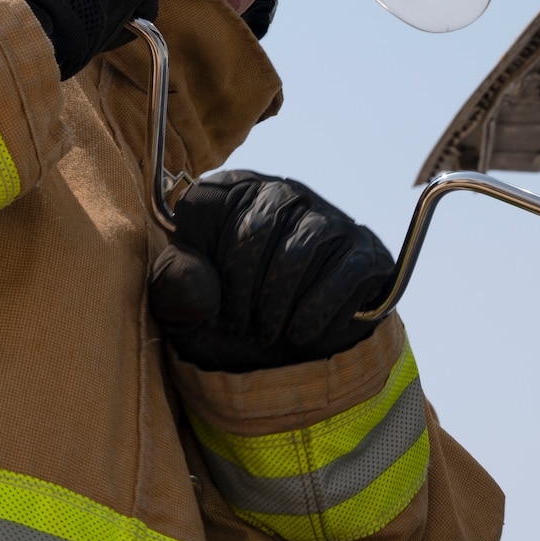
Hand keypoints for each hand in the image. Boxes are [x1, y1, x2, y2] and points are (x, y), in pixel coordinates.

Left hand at [150, 171, 392, 371]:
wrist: (288, 348)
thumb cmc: (229, 312)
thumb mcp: (186, 302)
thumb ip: (174, 282)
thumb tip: (201, 285)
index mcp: (232, 192)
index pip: (207, 201)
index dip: (204, 260)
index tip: (209, 303)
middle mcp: (284, 192)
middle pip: (258, 227)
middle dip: (243, 290)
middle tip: (240, 326)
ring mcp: (330, 217)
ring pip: (302, 250)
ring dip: (278, 304)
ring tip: (268, 333)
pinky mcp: (364, 249)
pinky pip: (344, 272)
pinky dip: (316, 312)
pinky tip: (301, 332)